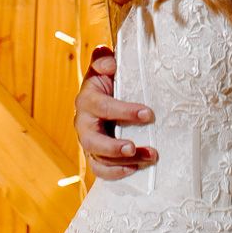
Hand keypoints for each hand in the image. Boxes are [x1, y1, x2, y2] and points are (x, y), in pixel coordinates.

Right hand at [75, 45, 156, 179]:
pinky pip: (99, 169)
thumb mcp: (104, 67)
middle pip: (92, 140)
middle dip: (113, 147)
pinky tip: (134, 169)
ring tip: (148, 157)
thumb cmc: (108, 81)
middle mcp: (83, 123)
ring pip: (98, 158)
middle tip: (133, 148)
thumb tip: (109, 64)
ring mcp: (87, 141)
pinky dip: (114, 173)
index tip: (148, 113)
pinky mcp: (94, 154)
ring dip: (122, 161)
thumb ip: (103, 60)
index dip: (124, 111)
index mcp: (87, 100)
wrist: (103, 96)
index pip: (103, 107)